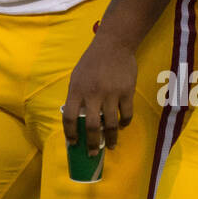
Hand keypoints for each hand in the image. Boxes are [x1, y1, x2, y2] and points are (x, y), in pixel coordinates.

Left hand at [62, 34, 137, 154]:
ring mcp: (111, 93)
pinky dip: (125, 123)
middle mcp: (93, 94)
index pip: (70, 118)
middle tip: (92, 153)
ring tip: (110, 146)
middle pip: (92, 126)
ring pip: (111, 124)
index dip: (70, 134)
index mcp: (77, 90)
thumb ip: (76, 96)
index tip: (73, 143)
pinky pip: (126, 114)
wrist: (114, 44)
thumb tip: (77, 119)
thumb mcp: (77, 76)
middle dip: (92, 144)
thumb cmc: (92, 61)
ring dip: (111, 138)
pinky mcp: (127, 92)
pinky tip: (122, 126)